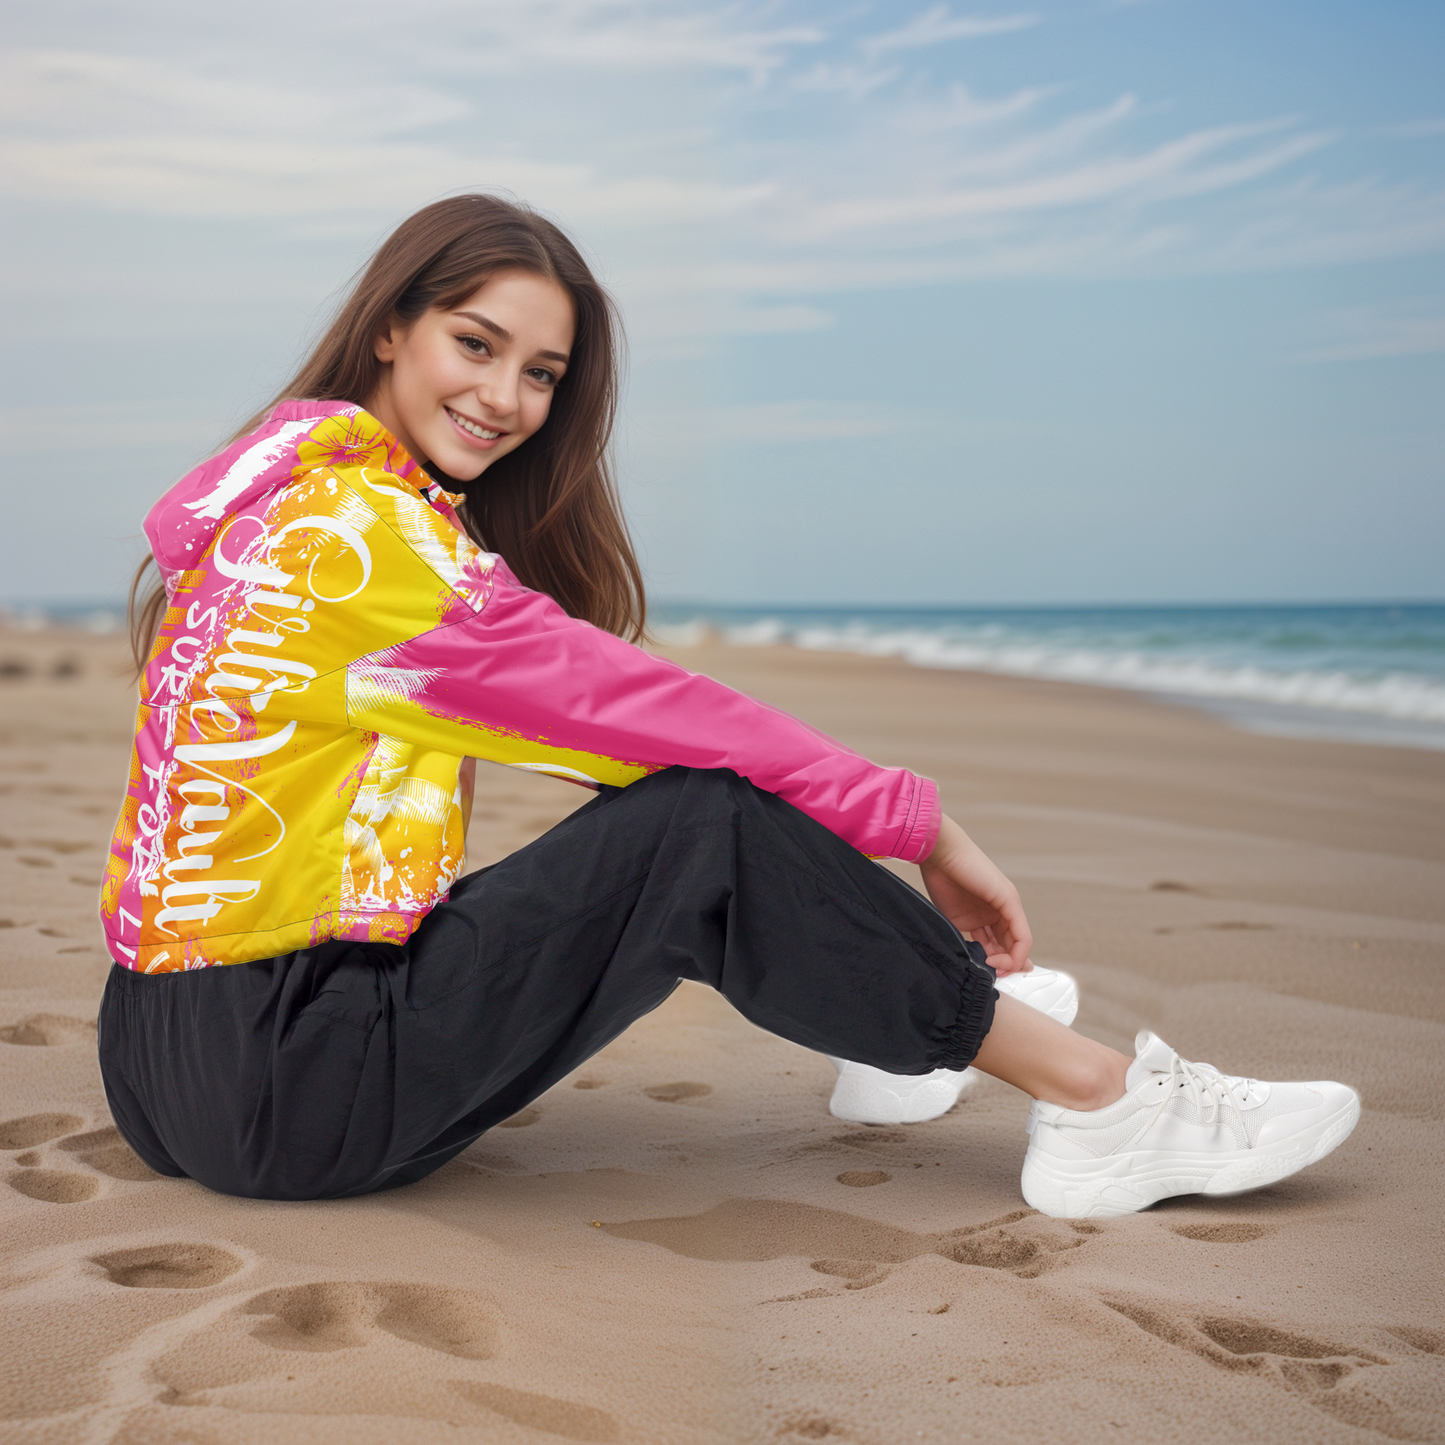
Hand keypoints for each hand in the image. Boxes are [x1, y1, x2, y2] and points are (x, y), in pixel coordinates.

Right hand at [917, 814, 1032, 975]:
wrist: (939, 853)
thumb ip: (966, 939)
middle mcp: (1000, 911)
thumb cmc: (940, 880)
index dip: (998, 964)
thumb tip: (973, 965)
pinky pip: (1021, 934)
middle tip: (996, 978)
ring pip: (1019, 943)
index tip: (989, 976)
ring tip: (995, 970)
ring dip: (1011, 962)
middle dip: (1007, 966)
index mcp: (986, 915)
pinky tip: (1002, 961)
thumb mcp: (952, 919)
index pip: (1000, 945)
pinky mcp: (1010, 901)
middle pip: (1011, 946)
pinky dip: (1016, 952)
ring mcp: (1008, 905)